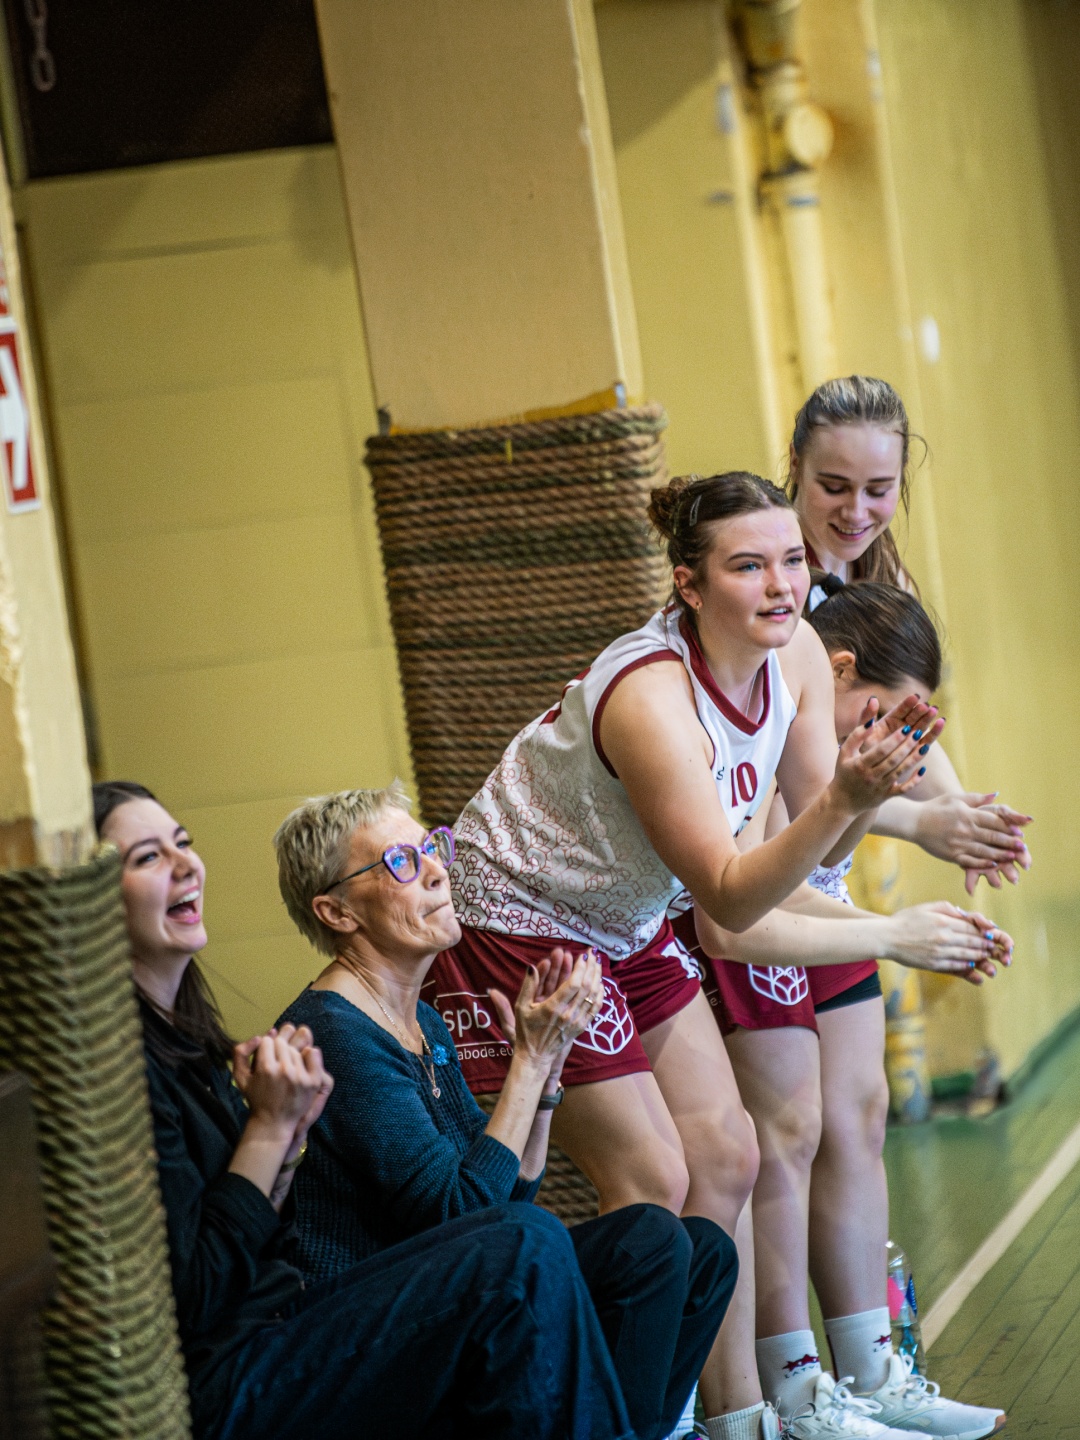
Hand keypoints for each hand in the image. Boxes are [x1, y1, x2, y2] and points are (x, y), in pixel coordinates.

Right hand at [232, 1032, 333, 1138]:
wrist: (273, 1123)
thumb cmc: (256, 1098)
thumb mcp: (240, 1077)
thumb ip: (240, 1053)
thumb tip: (259, 1037)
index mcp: (265, 1068)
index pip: (268, 1040)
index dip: (265, 1048)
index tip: (265, 1058)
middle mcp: (284, 1070)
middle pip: (282, 1043)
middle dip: (277, 1050)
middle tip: (276, 1063)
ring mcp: (300, 1076)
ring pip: (296, 1049)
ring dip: (291, 1055)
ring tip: (286, 1070)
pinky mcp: (313, 1082)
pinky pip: (314, 1054)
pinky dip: (310, 1054)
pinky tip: (302, 1064)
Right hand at [489, 949, 604, 1068]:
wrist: (536, 1056)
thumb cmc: (526, 1030)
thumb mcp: (521, 1007)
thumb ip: (528, 985)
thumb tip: (532, 966)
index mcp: (553, 1008)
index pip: (574, 984)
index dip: (581, 968)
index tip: (582, 955)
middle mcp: (568, 1014)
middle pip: (587, 987)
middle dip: (591, 967)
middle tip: (592, 953)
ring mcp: (577, 1021)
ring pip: (593, 996)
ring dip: (597, 977)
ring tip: (598, 963)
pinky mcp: (581, 1026)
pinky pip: (595, 1008)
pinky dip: (600, 994)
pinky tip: (600, 983)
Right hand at [832, 695, 945, 812]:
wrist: (843, 801)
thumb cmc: (844, 771)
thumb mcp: (844, 752)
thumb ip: (857, 735)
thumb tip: (871, 722)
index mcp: (860, 765)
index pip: (880, 751)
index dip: (894, 739)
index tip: (905, 728)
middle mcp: (870, 777)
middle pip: (893, 760)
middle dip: (906, 746)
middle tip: (919, 732)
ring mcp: (880, 788)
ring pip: (900, 772)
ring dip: (913, 759)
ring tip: (925, 746)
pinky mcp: (886, 796)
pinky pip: (903, 790)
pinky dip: (914, 781)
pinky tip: (923, 769)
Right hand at [882, 902, 1013, 984]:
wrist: (886, 937)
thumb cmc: (906, 920)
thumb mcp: (927, 907)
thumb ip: (948, 908)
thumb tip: (965, 914)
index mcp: (943, 921)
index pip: (970, 928)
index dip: (984, 932)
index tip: (992, 935)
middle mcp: (943, 937)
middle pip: (972, 942)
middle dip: (986, 945)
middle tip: (995, 948)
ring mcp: (939, 952)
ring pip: (967, 956)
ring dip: (980, 957)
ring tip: (987, 957)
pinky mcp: (934, 964)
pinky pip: (955, 966)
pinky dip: (966, 967)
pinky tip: (972, 966)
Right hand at [911, 791, 1031, 892]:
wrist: (913, 821)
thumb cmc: (935, 807)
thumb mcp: (955, 798)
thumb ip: (977, 798)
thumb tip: (996, 795)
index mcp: (967, 814)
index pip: (993, 821)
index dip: (1008, 827)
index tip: (1021, 832)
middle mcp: (964, 829)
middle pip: (992, 837)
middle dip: (1009, 843)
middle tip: (1023, 848)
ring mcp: (958, 843)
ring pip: (984, 851)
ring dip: (1001, 855)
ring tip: (1013, 858)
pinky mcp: (951, 854)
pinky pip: (970, 861)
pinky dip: (983, 864)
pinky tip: (994, 865)